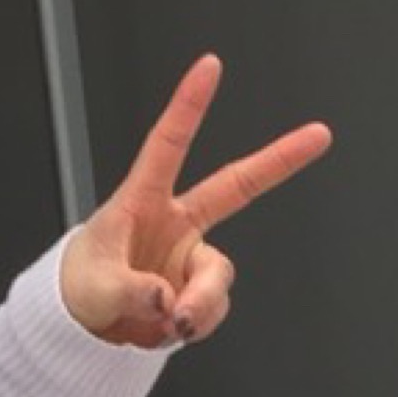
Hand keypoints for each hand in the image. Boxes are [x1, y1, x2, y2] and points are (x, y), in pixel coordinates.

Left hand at [59, 54, 332, 347]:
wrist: (82, 329)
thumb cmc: (78, 290)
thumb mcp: (94, 289)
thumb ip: (134, 292)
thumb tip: (168, 299)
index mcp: (142, 203)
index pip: (167, 145)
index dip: (189, 106)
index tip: (210, 66)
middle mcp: (175, 225)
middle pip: (236, 187)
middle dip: (279, 161)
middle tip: (319, 134)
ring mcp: (189, 259)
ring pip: (220, 274)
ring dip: (202, 302)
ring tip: (172, 322)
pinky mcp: (197, 293)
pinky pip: (212, 309)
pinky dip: (195, 325)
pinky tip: (168, 329)